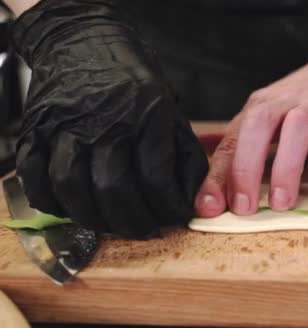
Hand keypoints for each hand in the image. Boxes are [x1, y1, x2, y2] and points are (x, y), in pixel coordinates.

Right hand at [13, 0, 207, 237]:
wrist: (81, 38)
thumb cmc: (131, 77)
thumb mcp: (169, 106)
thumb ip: (181, 151)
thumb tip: (192, 196)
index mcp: (147, 114)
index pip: (157, 177)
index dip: (168, 207)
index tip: (175, 217)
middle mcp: (106, 120)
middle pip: (113, 187)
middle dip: (132, 221)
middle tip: (144, 229)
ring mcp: (67, 124)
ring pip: (72, 185)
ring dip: (92, 217)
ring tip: (111, 224)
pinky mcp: (37, 127)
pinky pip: (35, 175)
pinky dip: (50, 201)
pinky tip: (71, 209)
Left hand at [196, 52, 307, 216]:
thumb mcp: (269, 114)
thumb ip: (242, 143)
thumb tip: (207, 171)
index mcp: (262, 107)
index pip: (233, 139)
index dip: (219, 174)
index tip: (209, 207)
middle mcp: (287, 102)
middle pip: (259, 126)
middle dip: (247, 168)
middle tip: (244, 208)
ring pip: (299, 128)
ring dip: (287, 166)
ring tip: (282, 203)